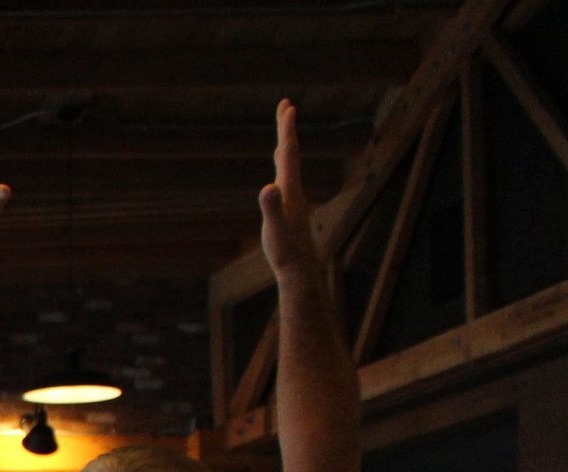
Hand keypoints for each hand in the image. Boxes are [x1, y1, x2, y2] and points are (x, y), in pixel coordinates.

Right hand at [258, 99, 323, 284]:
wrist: (300, 270)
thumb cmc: (285, 251)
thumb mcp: (274, 230)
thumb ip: (271, 208)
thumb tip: (267, 187)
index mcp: (290, 190)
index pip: (288, 154)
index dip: (287, 130)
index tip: (289, 107)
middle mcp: (294, 190)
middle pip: (290, 153)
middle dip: (287, 129)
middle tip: (286, 105)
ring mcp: (292, 199)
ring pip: (289, 165)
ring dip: (285, 145)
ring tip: (284, 131)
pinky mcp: (289, 208)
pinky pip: (285, 178)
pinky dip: (282, 166)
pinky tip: (280, 168)